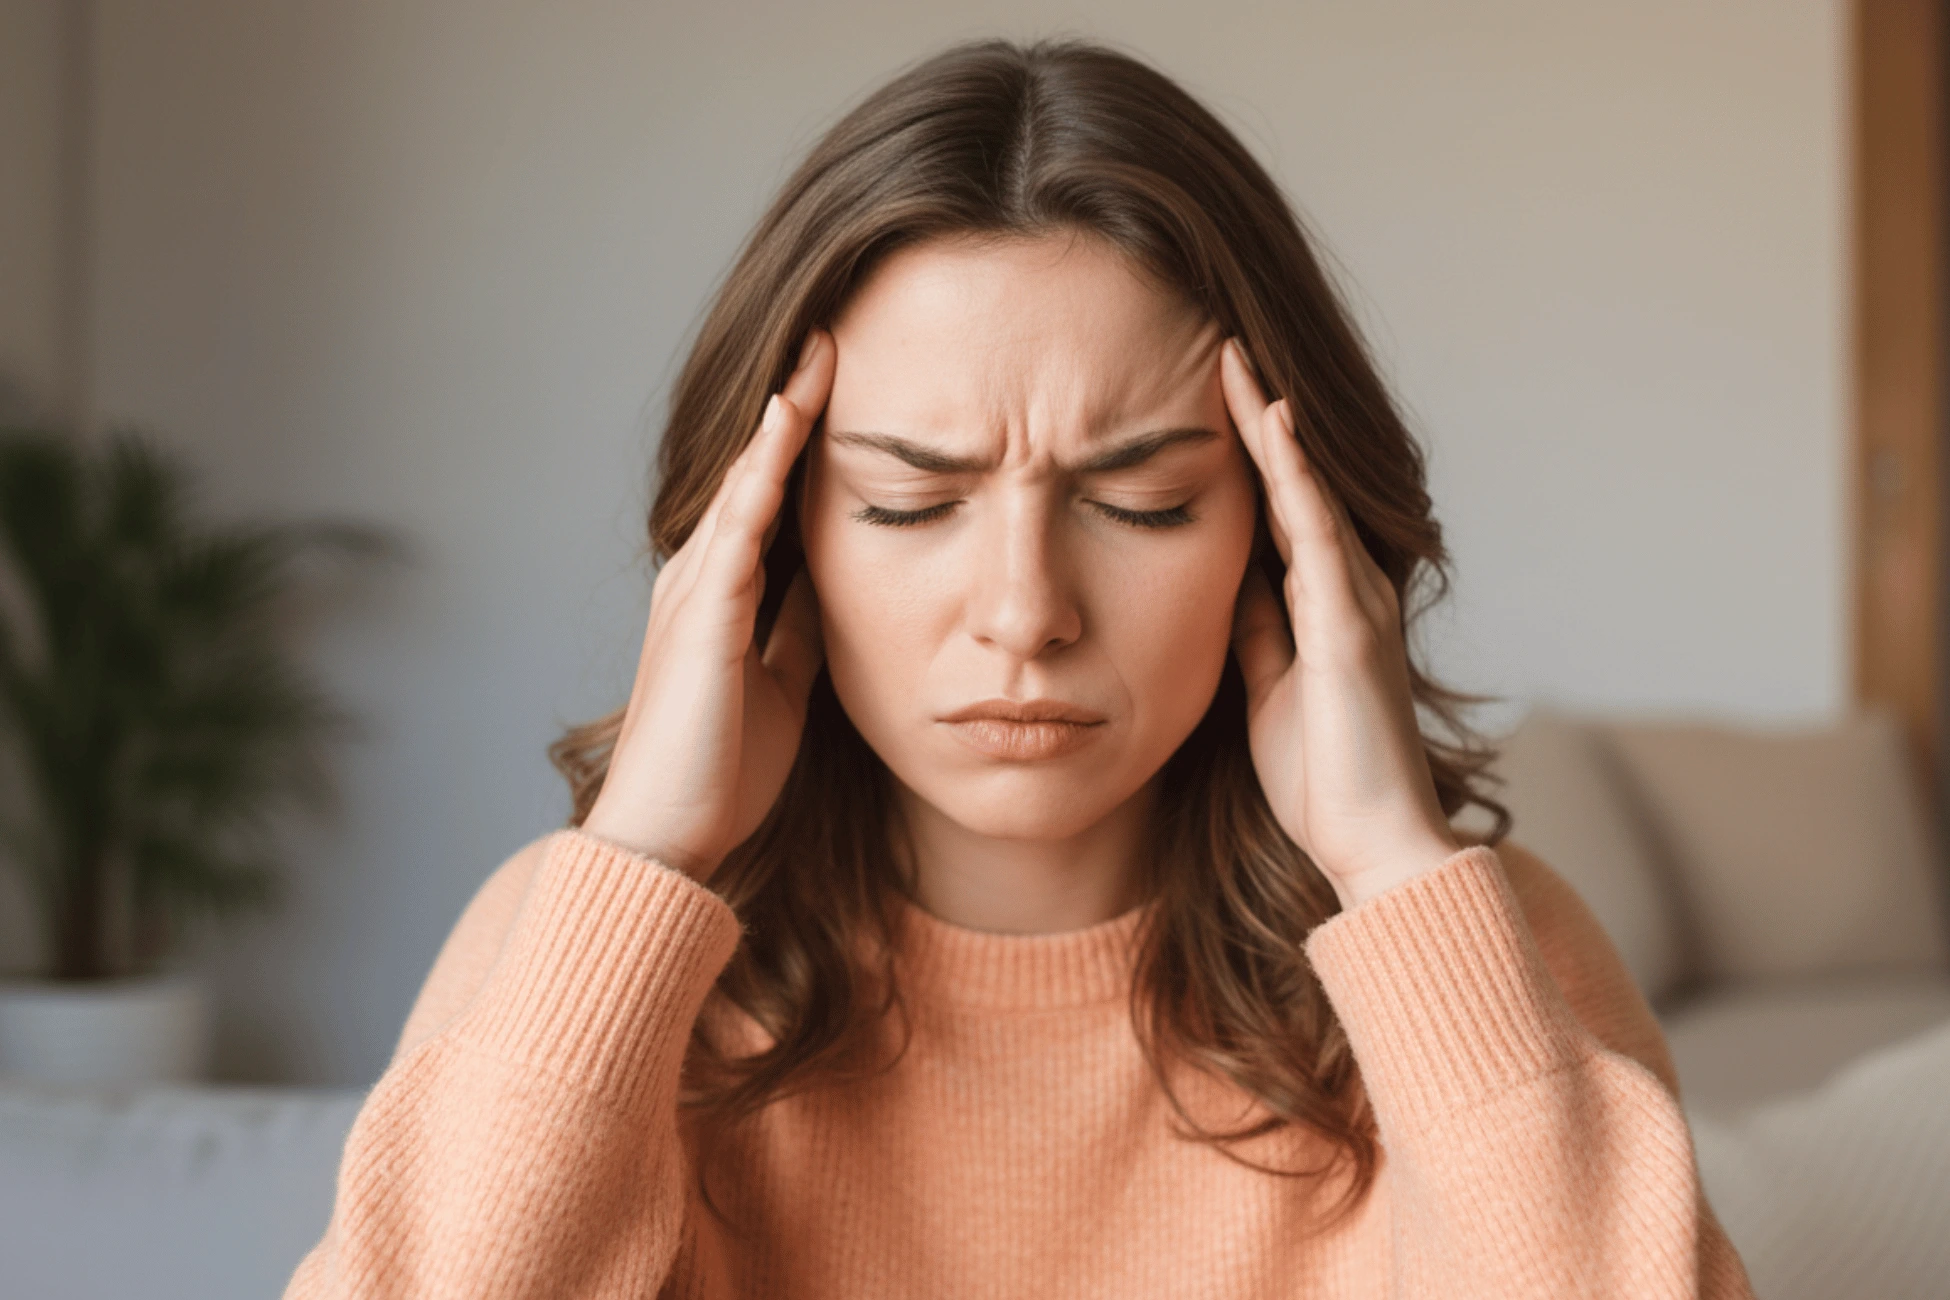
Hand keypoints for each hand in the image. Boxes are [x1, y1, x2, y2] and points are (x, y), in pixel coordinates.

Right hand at [580, 329, 834, 883]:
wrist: (671, 836)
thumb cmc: (721, 769)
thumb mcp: (783, 684)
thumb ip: (799, 630)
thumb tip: (834, 586)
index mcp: (721, 595)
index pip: (765, 498)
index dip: (800, 440)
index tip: (842, 383)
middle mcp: (700, 577)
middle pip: (751, 471)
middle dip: (790, 405)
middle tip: (832, 333)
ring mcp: (695, 591)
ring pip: (742, 482)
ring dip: (779, 416)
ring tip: (817, 351)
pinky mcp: (702, 616)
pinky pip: (737, 525)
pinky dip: (762, 469)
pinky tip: (787, 421)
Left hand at [1220, 337, 1461, 909]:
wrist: (1370, 846)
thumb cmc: (1322, 777)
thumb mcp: (1267, 689)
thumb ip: (1257, 632)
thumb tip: (1228, 582)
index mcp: (1323, 604)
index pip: (1279, 506)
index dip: (1246, 448)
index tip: (1206, 391)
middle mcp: (1346, 588)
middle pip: (1296, 482)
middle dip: (1259, 414)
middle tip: (1219, 342)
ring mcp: (1353, 601)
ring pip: (1307, 489)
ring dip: (1271, 423)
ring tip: (1234, 357)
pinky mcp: (1349, 626)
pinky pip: (1316, 531)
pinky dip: (1293, 474)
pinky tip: (1272, 421)